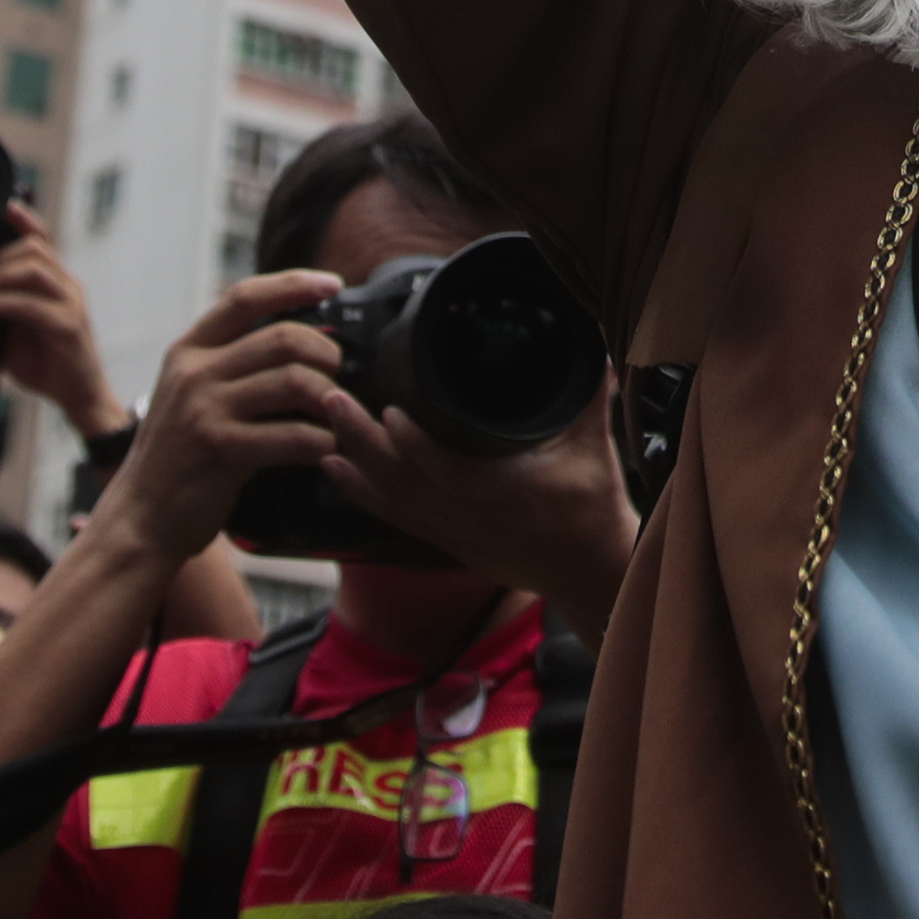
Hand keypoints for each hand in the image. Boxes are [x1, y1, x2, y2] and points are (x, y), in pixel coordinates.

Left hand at [0, 215, 120, 440]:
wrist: (76, 397)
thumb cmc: (44, 362)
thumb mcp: (2, 340)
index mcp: (53, 281)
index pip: (41, 238)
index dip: (24, 218)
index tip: (2, 206)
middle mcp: (65, 285)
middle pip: (34, 248)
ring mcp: (71, 303)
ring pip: (35, 270)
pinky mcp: (69, 325)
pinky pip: (33, 305)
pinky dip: (1, 303)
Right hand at [90, 274, 353, 566]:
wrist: (141, 518)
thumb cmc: (179, 458)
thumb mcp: (191, 394)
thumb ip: (230, 364)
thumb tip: (299, 339)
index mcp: (189, 350)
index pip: (245, 296)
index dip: (293, 284)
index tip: (331, 285)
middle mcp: (194, 372)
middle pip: (284, 337)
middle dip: (326, 353)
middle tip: (338, 376)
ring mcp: (204, 409)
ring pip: (295, 380)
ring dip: (330, 398)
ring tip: (336, 415)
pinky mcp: (220, 448)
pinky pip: (291, 434)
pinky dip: (320, 442)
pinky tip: (326, 449)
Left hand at [327, 381, 639, 627]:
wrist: (589, 572)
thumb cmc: (593, 512)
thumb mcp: (594, 449)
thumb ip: (591, 395)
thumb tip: (595, 346)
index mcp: (501, 492)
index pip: (442, 470)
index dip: (410, 443)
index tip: (389, 409)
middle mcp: (468, 516)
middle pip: (401, 481)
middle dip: (362, 440)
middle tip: (332, 401)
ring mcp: (454, 533)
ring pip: (392, 501)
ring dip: (355, 468)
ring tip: (323, 436)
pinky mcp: (450, 543)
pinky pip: (397, 519)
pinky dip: (365, 496)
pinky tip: (338, 475)